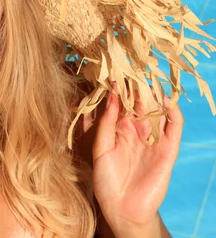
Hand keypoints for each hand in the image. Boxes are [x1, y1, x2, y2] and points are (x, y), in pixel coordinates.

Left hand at [92, 82, 182, 231]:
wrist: (122, 209)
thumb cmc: (106, 180)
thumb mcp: (100, 149)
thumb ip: (106, 124)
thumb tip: (112, 97)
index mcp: (118, 128)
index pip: (121, 102)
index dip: (119, 87)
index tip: (114, 69)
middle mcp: (136, 130)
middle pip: (140, 102)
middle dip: (137, 85)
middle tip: (134, 64)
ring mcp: (153, 138)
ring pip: (158, 110)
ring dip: (156, 94)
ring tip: (151, 76)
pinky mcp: (168, 149)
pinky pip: (174, 128)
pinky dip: (173, 113)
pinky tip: (168, 100)